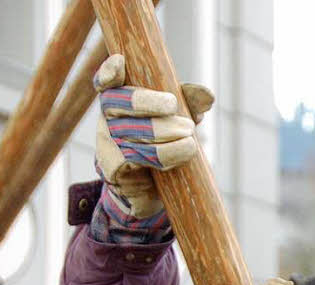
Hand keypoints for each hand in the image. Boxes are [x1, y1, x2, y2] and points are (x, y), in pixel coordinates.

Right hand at [94, 54, 213, 219]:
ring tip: (190, 140)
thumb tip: (207, 95)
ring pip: (133, 132)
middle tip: (174, 107)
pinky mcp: (112, 167)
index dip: (109, 71)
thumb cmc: (164, 146)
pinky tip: (184, 154)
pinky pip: (136, 158)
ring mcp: (107, 143)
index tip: (120, 63)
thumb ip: (189, 104)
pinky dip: (165, 156)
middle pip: (122, 101)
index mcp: (119, 101)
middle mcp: (107, 119)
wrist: (153, 191)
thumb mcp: (179, 121)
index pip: (106, 81)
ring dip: (166, 135)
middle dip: (150, 102)